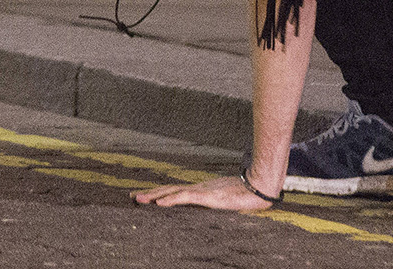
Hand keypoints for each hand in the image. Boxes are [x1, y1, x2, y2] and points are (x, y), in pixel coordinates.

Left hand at [133, 175, 273, 210]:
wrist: (260, 186)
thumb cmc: (248, 194)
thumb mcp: (228, 201)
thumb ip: (217, 203)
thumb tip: (212, 207)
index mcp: (202, 189)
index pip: (176, 190)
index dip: (160, 192)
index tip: (145, 196)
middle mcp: (199, 187)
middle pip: (169, 189)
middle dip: (150, 193)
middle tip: (132, 196)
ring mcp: (202, 191)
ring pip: (173, 192)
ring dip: (154, 196)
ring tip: (138, 199)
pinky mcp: (207, 197)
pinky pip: (186, 198)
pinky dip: (171, 200)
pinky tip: (160, 204)